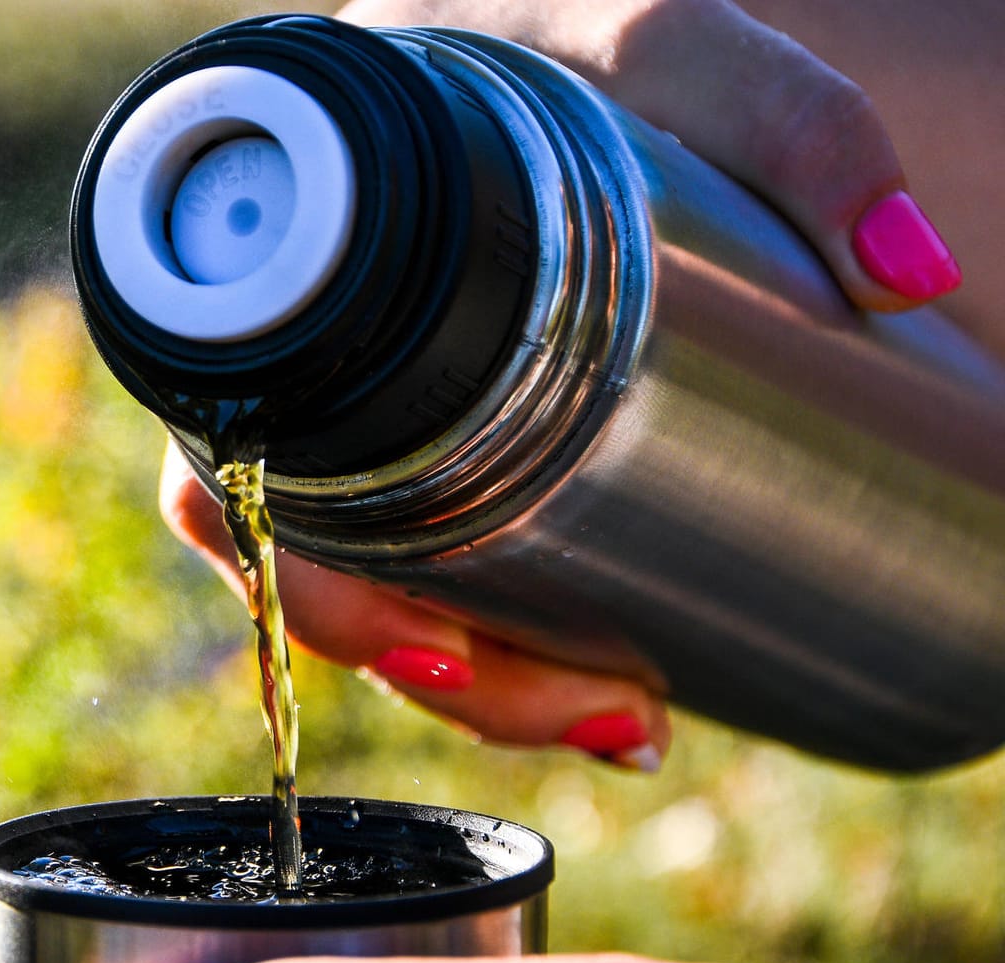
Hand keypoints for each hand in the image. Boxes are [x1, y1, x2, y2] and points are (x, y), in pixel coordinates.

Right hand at [160, 0, 992, 767]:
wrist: (572, 56)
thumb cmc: (589, 37)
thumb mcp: (674, 50)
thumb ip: (791, 121)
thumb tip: (906, 272)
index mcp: (290, 271)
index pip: (232, 438)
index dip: (285, 566)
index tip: (424, 638)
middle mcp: (305, 348)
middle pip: (294, 552)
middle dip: (419, 661)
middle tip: (575, 703)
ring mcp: (360, 400)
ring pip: (360, 581)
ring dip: (469, 679)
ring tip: (618, 718)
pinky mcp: (423, 439)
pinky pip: (418, 567)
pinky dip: (494, 645)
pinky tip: (599, 690)